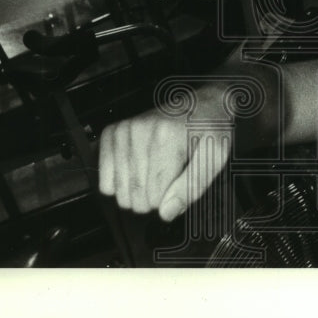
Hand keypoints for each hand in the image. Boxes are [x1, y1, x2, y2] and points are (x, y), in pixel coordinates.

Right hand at [98, 109, 230, 220]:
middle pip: (135, 194)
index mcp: (167, 137)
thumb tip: (167, 212)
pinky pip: (104, 178)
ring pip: (118, 190)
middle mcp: (141, 131)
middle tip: (167, 183)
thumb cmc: (209, 131)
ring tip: (154, 176)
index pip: (155, 194)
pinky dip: (118, 184)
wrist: (201, 105)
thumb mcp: (214, 159)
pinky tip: (136, 174)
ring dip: (136, 193)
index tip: (177, 189)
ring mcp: (124, 131)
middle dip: (152, 199)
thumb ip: (193, 187)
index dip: (167, 201)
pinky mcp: (113, 133)